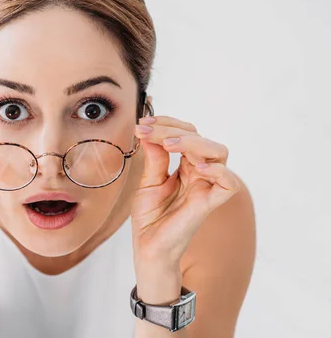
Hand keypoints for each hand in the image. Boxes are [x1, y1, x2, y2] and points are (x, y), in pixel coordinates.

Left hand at [130, 102, 240, 267]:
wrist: (148, 247)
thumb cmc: (150, 218)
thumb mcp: (147, 181)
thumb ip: (154, 158)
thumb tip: (150, 132)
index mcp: (185, 166)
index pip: (186, 133)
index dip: (167, 124)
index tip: (143, 124)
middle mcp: (199, 173)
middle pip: (200, 138)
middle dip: (172, 129)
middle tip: (147, 130)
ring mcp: (206, 186)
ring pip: (218, 152)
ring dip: (192, 142)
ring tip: (167, 144)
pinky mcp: (210, 203)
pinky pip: (229, 182)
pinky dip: (217, 170)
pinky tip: (195, 167)